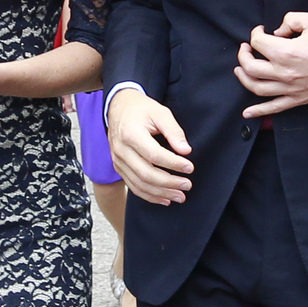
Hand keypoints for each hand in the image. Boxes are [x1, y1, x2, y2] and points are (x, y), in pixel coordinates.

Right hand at [107, 89, 192, 204]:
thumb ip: (174, 131)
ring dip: (161, 194)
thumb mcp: (160, 112)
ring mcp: (118, 160)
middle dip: (169, 183)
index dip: (173, 163)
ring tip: (180, 196)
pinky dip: (149, 196)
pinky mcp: (118, 167)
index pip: (154, 155)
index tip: (189, 167)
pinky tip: (165, 199)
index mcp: (131, 134)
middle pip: (146, 174)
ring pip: (139, 184)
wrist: (118, 107)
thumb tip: (185, 150)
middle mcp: (121, 150)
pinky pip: (133, 186)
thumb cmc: (141, 109)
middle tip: (187, 185)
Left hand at [234, 12, 307, 115]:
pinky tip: (246, 113)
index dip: (255, 33)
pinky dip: (258, 111)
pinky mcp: (297, 99)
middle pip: (250, 66)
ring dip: (243, 78)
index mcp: (286, 52)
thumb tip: (277, 31)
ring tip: (240, 70)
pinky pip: (273, 108)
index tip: (260, 31)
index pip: (258, 42)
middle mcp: (284, 72)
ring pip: (256, 87)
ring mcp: (290, 88)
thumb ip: (290, 20)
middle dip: (243, 55)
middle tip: (246, 48)